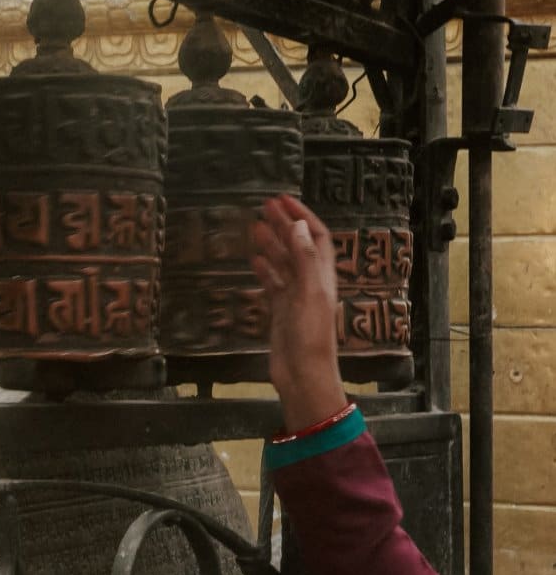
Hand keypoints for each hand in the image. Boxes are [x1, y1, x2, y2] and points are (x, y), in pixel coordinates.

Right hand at [251, 194, 348, 433]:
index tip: (283, 200)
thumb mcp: (307, 294)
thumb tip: (297, 226)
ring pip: (283, 263)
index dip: (302, 217)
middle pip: (298, 245)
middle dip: (284, 224)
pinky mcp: (281, 311)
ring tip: (255, 226)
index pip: (315, 237)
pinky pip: (273, 283)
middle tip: (265, 205)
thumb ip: (302, 260)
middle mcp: (310, 282)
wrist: (302, 374)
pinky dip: (264, 269)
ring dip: (272, 243)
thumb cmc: (309, 337)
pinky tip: (254, 259)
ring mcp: (295, 297)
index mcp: (321, 276)